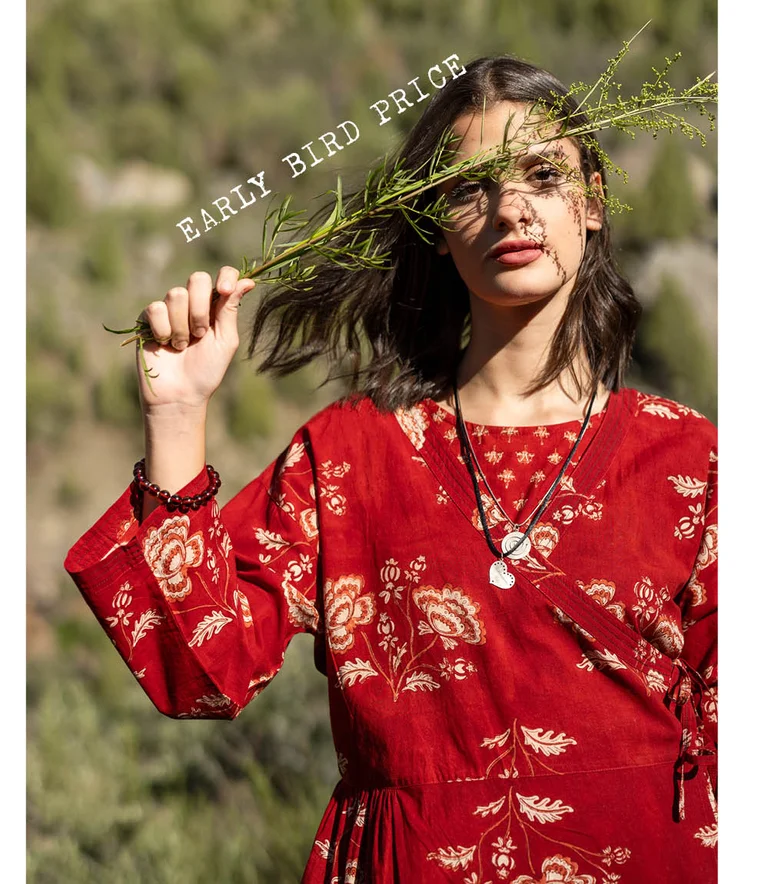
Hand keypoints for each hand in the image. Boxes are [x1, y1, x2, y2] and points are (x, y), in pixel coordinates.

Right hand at [136, 266, 255, 411]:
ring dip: (182, 326)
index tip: (224, 291)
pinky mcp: (148, 317)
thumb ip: (231, 309)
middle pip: (197, 278)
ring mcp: (169, 308)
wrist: (180, 394)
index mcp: (216, 307)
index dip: (225, 277)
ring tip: (182, 346)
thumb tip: (247, 281)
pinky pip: (156, 309)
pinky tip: (164, 344)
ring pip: (176, 294)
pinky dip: (164, 330)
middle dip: (201, 308)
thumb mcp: (225, 341)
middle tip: (200, 334)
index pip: (223, 275)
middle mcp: (193, 303)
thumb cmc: (207, 371)